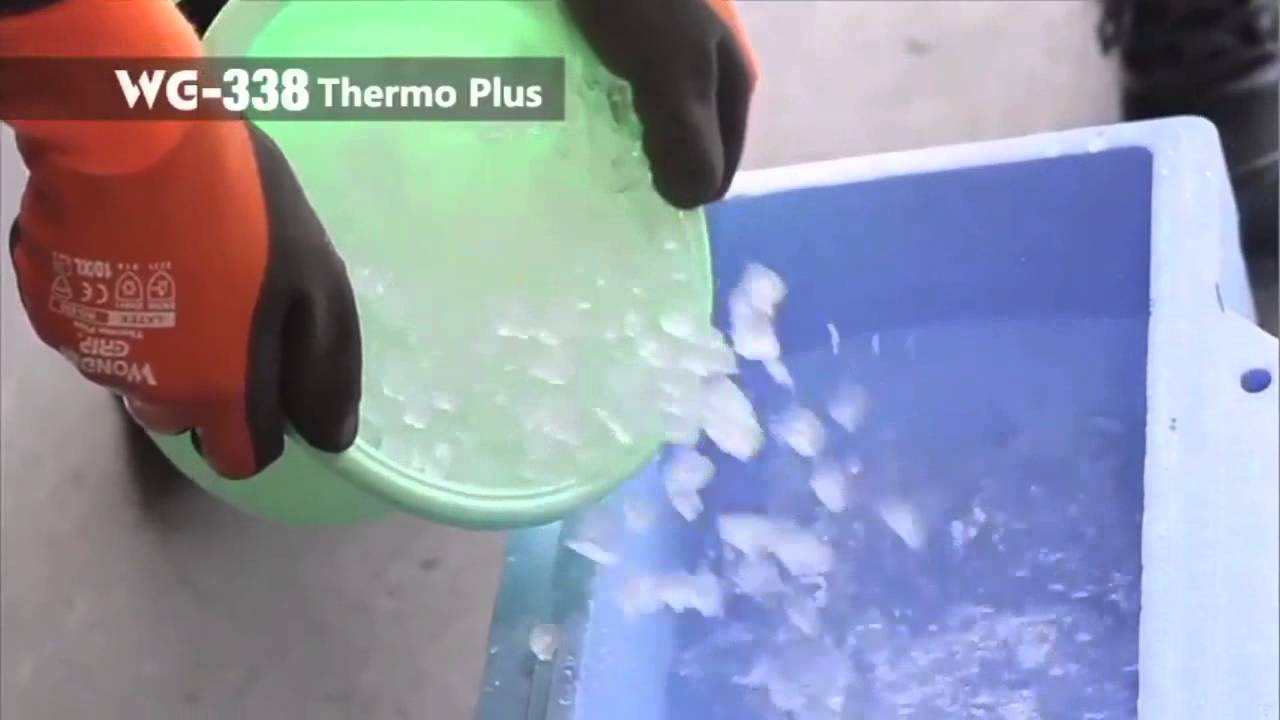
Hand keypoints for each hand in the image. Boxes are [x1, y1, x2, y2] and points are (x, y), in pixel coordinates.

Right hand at [4, 0, 360, 478]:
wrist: (132, 134)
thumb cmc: (244, 212)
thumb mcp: (317, 287)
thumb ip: (324, 372)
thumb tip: (332, 440)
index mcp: (219, 392)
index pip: (241, 458)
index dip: (261, 427)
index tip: (267, 379)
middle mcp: (149, 389)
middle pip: (185, 416)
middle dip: (209, 381)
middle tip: (225, 309)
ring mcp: (90, 349)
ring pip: (138, 370)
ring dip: (161, 340)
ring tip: (179, 270)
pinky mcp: (49, 307)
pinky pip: (95, 324)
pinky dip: (116, 303)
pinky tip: (133, 251)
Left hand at [177, 0, 758, 208]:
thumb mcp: (673, 72)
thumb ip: (686, 143)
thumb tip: (686, 206)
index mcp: (725, 79)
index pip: (716, 169)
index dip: (680, 197)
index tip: (633, 225)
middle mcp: (688, 67)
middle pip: (669, 145)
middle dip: (636, 177)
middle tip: (590, 206)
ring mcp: (639, 52)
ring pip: (623, 122)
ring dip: (596, 150)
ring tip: (556, 176)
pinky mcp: (593, 39)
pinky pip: (584, 95)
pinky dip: (567, 117)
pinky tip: (536, 129)